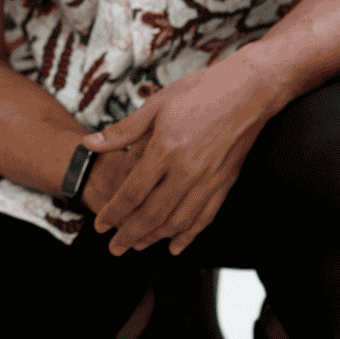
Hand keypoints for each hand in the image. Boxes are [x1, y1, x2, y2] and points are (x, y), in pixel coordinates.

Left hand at [83, 54, 276, 254]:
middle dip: (129, 235)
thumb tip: (89, 143)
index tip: (100, 225)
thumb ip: (123, 130)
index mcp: (165, 150)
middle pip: (152, 215)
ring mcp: (208, 180)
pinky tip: (175, 245)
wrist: (250, 90)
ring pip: (177, 222)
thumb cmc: (202, 91)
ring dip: (155, 238)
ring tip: (137, 246)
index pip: (132, 193)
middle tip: (114, 248)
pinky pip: (204, 218)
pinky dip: (188, 235)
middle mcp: (187, 171)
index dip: (113, 213)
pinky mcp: (225, 183)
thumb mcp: (156, 104)